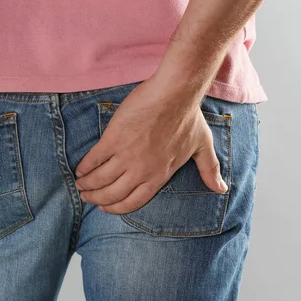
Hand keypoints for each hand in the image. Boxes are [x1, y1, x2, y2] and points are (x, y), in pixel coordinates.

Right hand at [74, 79, 227, 213]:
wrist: (174, 93)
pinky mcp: (113, 140)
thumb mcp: (203, 146)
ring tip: (80, 185)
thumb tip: (221, 189)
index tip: (105, 207)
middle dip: (96, 199)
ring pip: (100, 180)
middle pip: (112, 194)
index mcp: (159, 175)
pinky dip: (84, 168)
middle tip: (87, 196)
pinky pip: (94, 160)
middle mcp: (141, 170)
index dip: (116, 207)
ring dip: (87, 185)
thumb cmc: (189, 117)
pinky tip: (79, 170)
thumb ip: (210, 170)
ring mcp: (126, 156)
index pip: (133, 201)